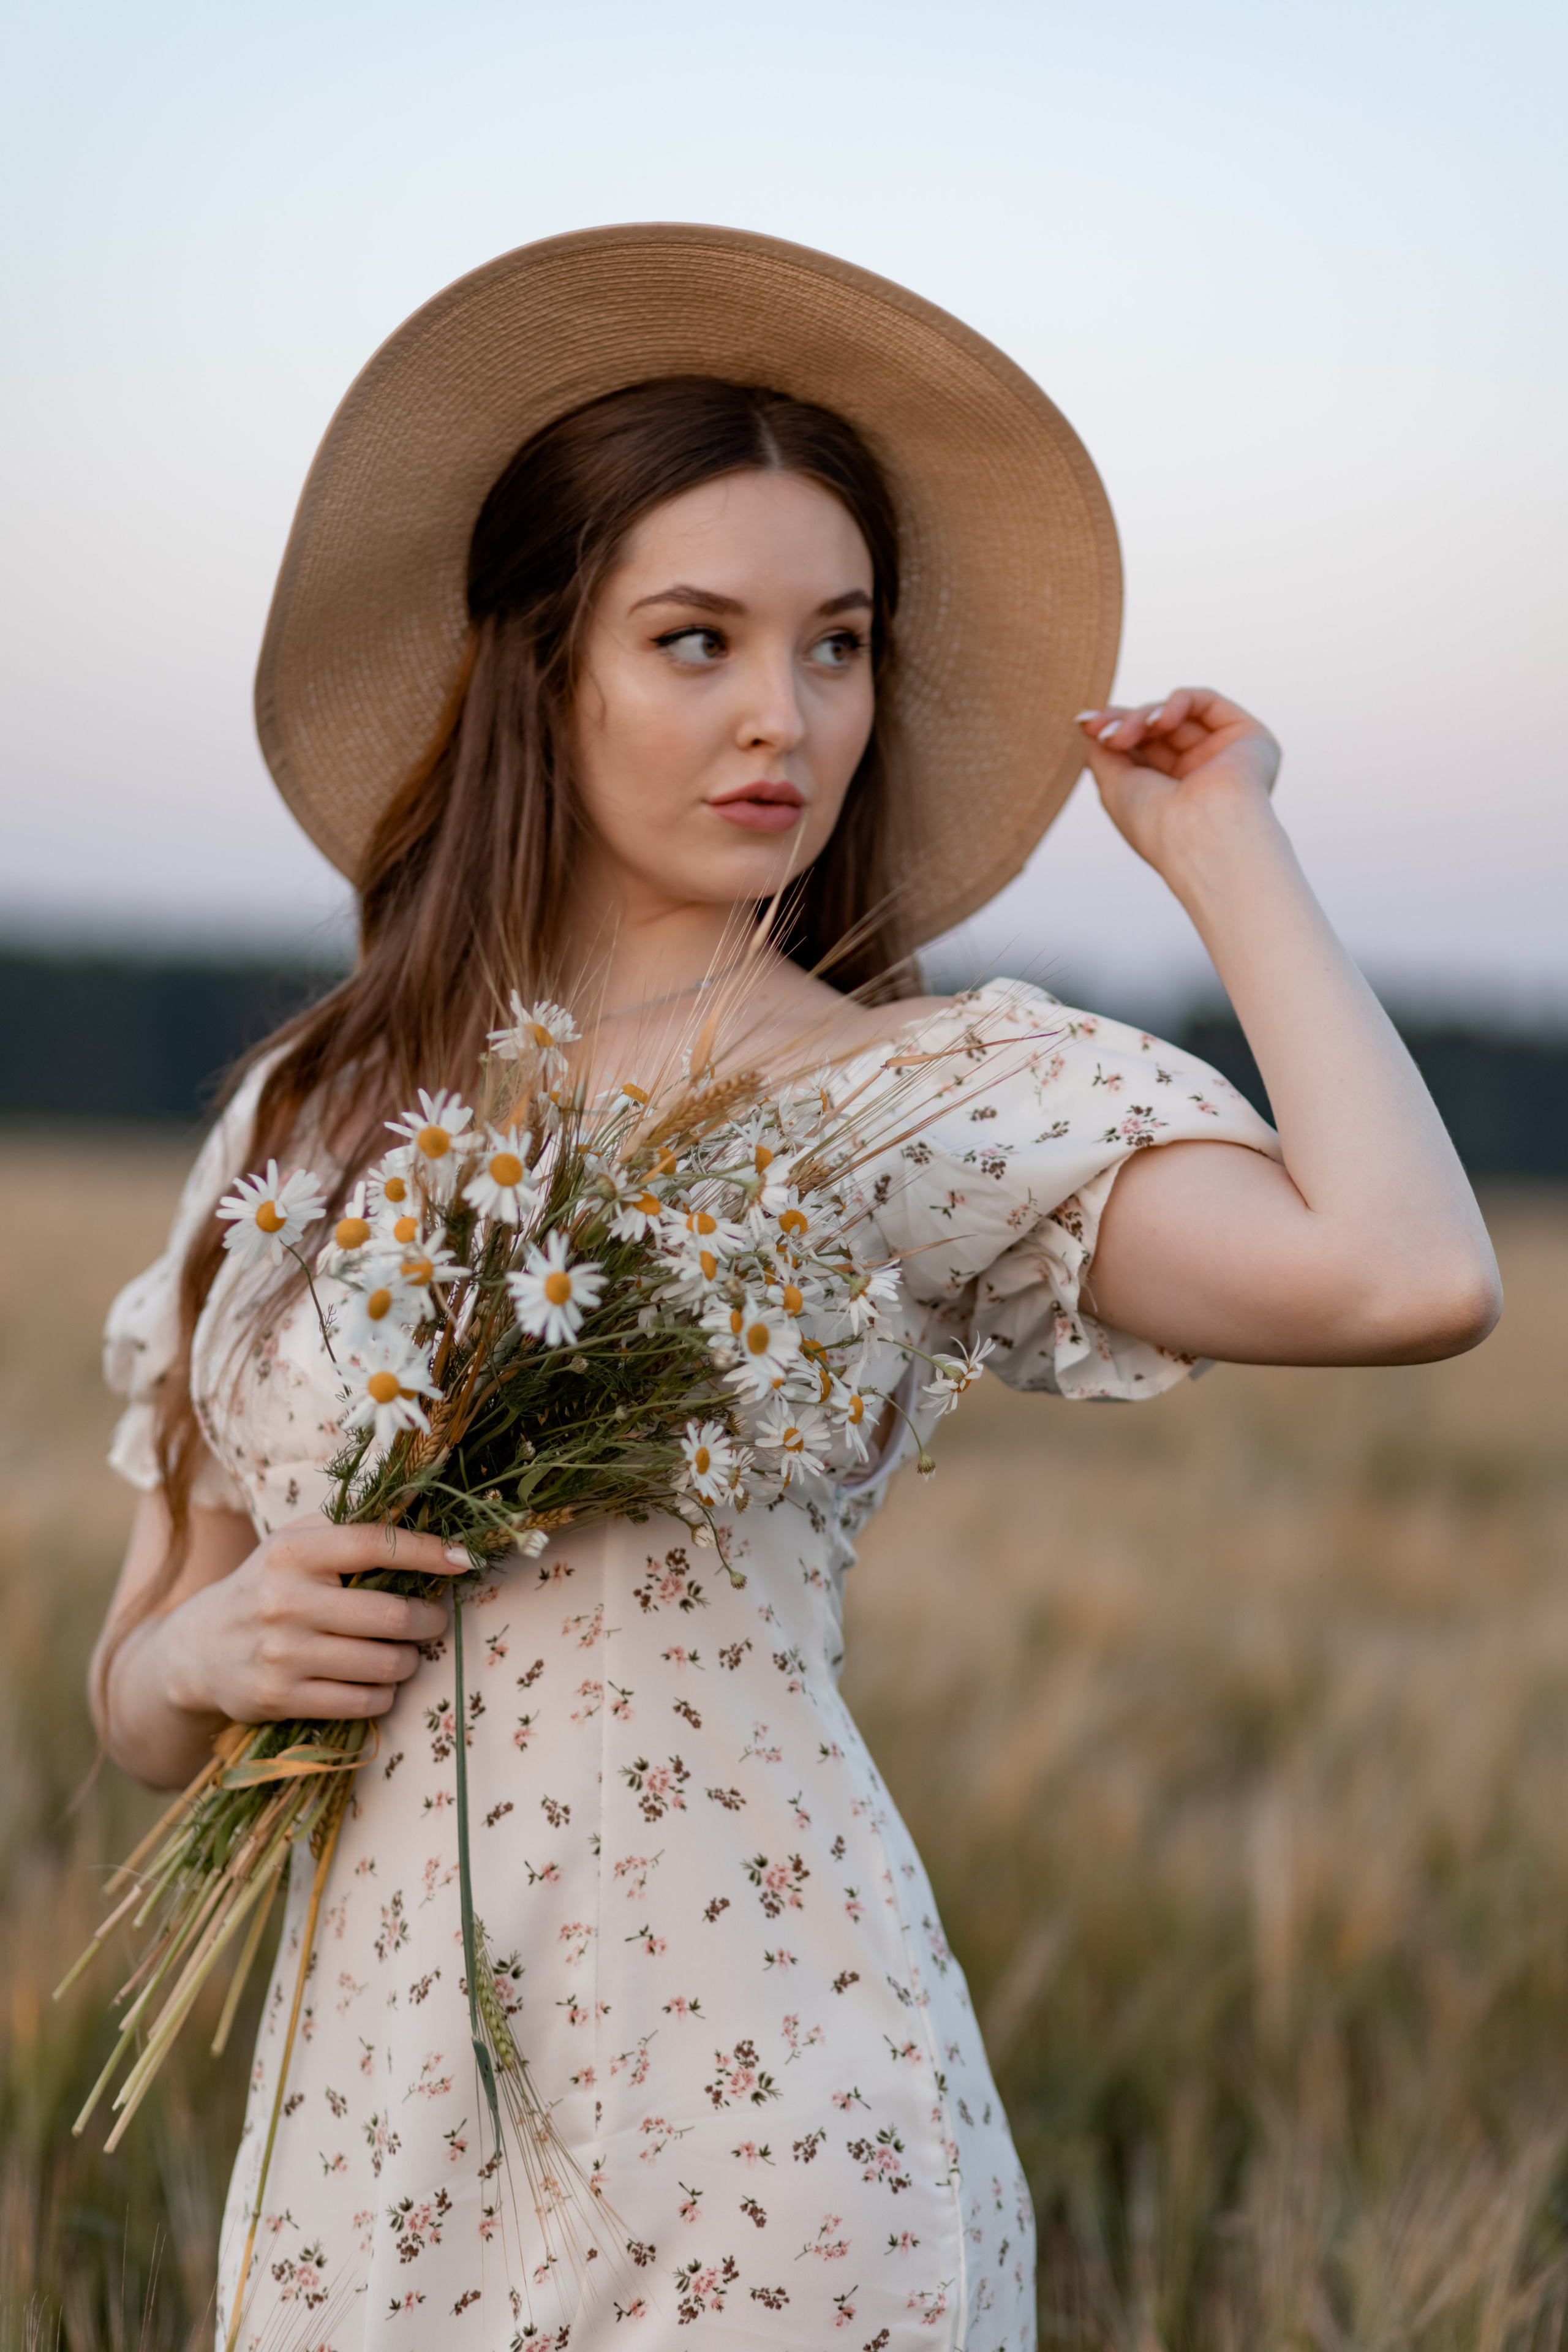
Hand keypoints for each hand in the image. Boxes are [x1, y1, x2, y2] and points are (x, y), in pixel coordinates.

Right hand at [158, 1517, 462, 1725]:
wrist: (196, 1650)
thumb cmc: (264, 1587)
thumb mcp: (291, 1544)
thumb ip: (346, 1527)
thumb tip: (419, 1511)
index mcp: (293, 1552)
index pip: (375, 1544)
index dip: (428, 1551)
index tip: (465, 1559)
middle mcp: (286, 1600)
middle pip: (391, 1615)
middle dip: (429, 1620)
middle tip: (434, 1621)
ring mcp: (282, 1653)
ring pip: (382, 1663)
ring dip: (409, 1660)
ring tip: (407, 1652)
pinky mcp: (279, 1698)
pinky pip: (360, 1701)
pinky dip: (384, 1694)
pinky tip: (381, 1683)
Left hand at [1076, 688, 1279, 880]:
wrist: (1200, 836)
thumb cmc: (1156, 825)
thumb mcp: (1115, 787)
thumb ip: (1103, 753)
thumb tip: (1094, 725)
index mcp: (1172, 794)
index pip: (1142, 749)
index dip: (1114, 730)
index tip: (1086, 724)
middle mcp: (1200, 775)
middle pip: (1156, 729)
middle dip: (1124, 722)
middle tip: (1105, 733)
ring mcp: (1224, 756)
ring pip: (1176, 715)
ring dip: (1143, 717)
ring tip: (1126, 735)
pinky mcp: (1248, 736)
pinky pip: (1206, 702)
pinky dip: (1176, 703)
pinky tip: (1159, 721)